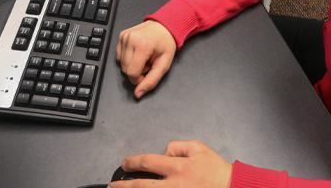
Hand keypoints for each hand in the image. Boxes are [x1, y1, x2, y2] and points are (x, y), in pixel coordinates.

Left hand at [111, 140, 231, 187]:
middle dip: (124, 186)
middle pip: (142, 186)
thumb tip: (164, 152)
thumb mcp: (199, 148)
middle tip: (113, 186)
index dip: (133, 162)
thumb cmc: (217, 171)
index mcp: (178, 167)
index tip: (125, 163)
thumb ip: (178, 146)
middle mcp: (174, 184)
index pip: (148, 162)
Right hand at [116, 20, 176, 98]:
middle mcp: (131, 39)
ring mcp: (125, 36)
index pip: (132, 73)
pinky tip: (138, 52)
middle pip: (125, 70)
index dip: (140, 78)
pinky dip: (128, 57)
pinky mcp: (121, 36)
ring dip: (132, 64)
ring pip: (121, 64)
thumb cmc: (166, 43)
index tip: (148, 71)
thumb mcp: (164, 65)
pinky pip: (119, 56)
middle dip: (137, 71)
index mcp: (143, 45)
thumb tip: (138, 93)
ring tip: (144, 56)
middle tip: (148, 62)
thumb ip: (152, 81)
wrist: (164, 27)